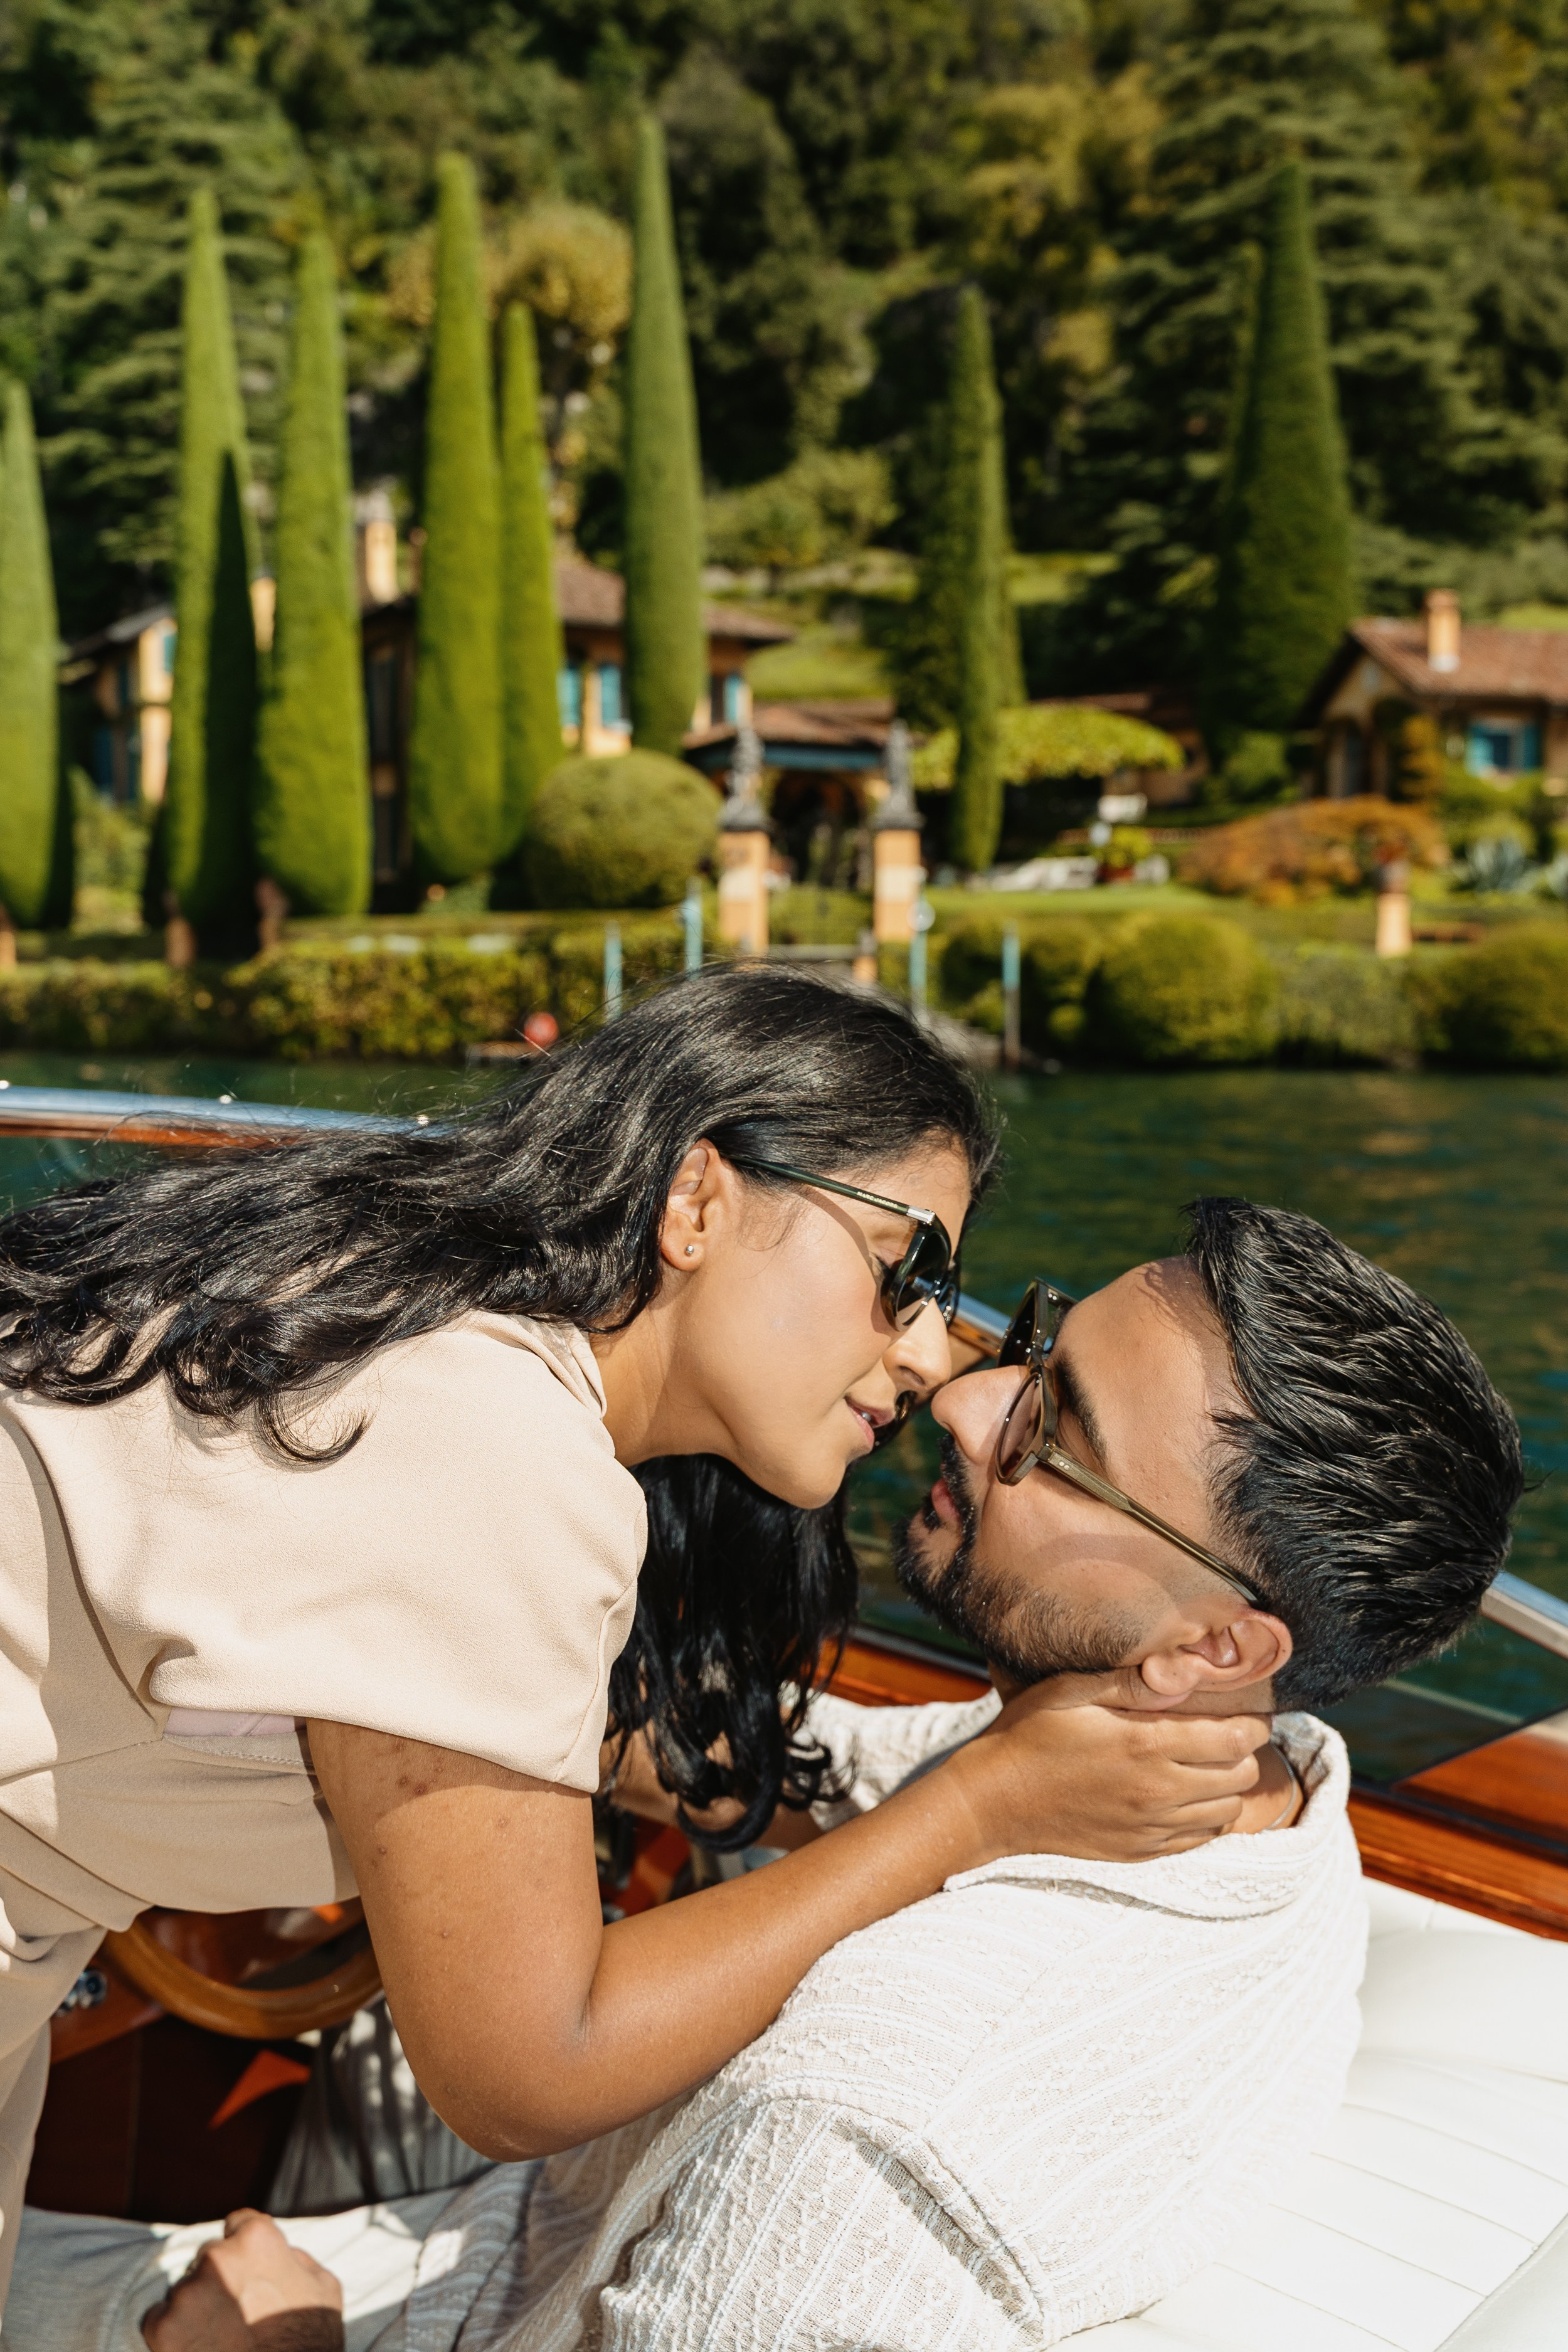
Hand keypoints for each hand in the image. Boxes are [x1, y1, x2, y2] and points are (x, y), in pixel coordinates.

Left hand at [143, 2212, 343, 2351]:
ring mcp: (188, 2292)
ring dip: (195, 2309)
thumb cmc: (309, 2344)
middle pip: (208, 2259)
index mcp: (257, 2238)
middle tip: (234, 2316)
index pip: (237, 2224)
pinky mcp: (164, 2328)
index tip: (245, 2274)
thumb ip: (297, 2259)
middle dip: (218, 2281)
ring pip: (183, 2291)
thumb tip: (283, 2253)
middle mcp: (217, 2256)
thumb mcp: (324, 2288)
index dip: (242, 2250)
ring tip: (216, 2339)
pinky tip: (195, 2350)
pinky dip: (170, 2334)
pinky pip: (156, 2320)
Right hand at [951, 1682, 1269, 1861]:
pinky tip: (1183, 1796)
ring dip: (1226, 1787)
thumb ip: (1133, 1681)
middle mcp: (1159, 1793)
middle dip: (1243, 1752)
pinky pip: (1198, 1840)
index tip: (1251, 1712)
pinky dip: (1205, 1818)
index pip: (1236, 1740)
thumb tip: (1184, 1672)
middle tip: (1226, 1734)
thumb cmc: (1031, 1734)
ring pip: (1226, 1813)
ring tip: (1206, 1765)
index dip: (1255, 1724)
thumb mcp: (1074, 1689)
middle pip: (1241, 1777)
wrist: (995, 1800)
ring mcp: (1151, 1828)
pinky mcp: (1141, 1852)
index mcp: (1148, 1746)